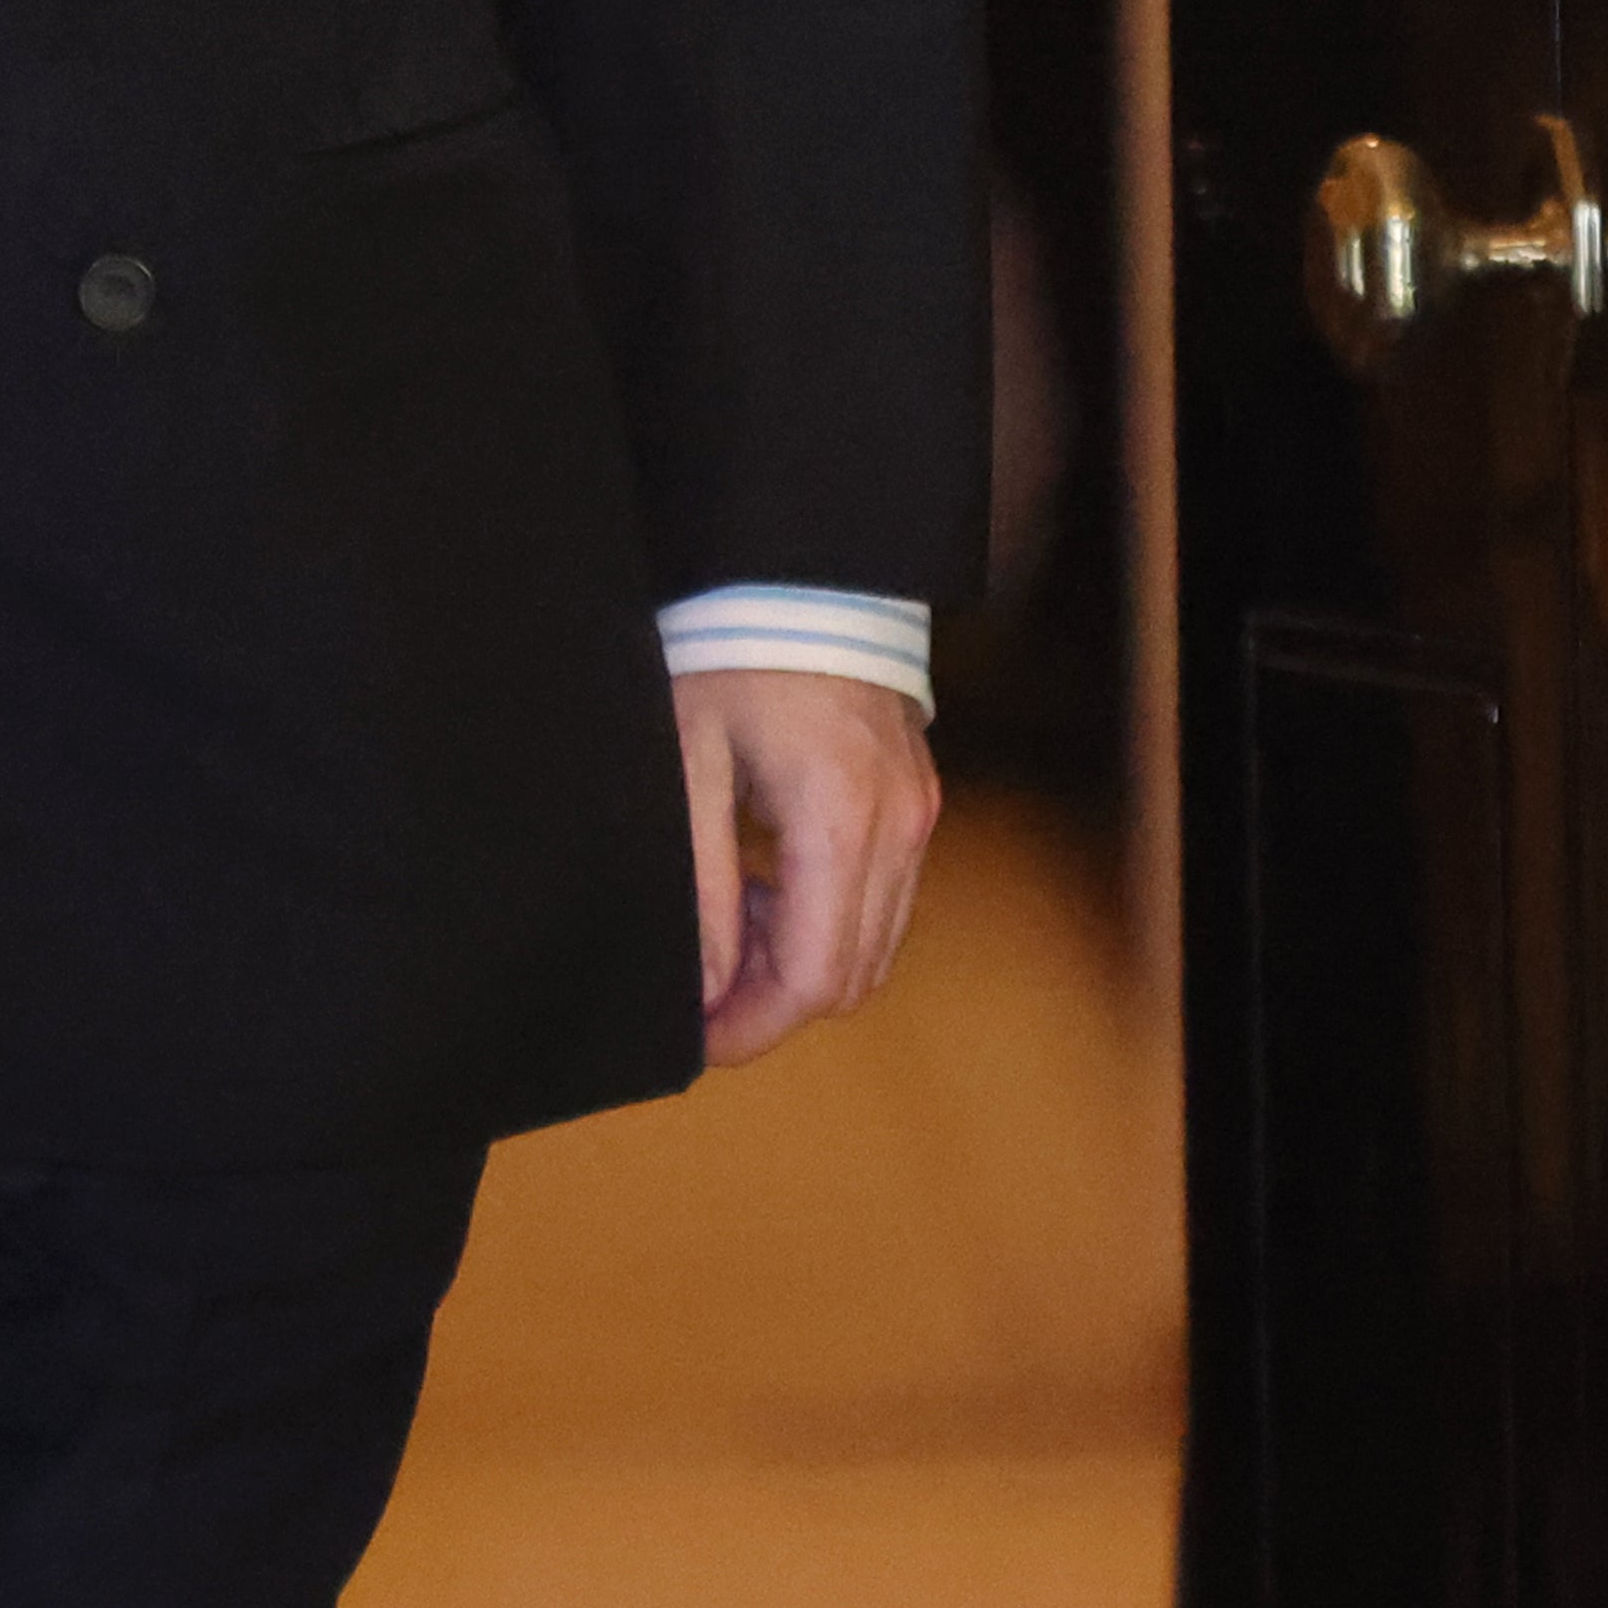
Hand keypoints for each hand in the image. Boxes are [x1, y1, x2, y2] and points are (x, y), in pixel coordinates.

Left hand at [678, 664, 941, 1069]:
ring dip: (801, 960)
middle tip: (700, 982)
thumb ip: (699, 883)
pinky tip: (766, 881)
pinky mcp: (917, 801)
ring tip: (727, 918)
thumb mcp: (689, 765)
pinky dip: (827, 918)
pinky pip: (883, 899)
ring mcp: (918, 816)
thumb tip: (705, 985)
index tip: (697, 1036)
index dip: (754, 1026)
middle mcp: (899, 831)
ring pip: (873, 946)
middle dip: (773, 1001)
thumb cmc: (732, 654)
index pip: (816, 980)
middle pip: (851, 977)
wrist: (800, 571)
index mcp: (841, 825)